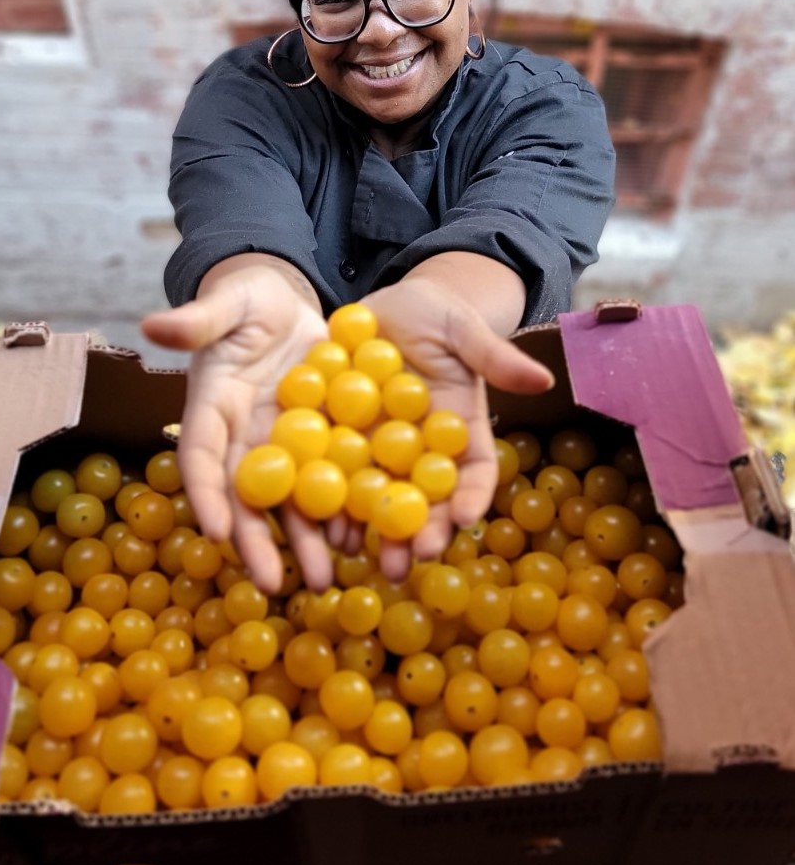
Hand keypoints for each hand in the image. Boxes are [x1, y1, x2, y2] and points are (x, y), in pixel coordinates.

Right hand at [141, 258, 330, 595]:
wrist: (288, 301)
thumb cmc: (247, 298)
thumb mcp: (228, 303)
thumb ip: (198, 319)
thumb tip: (152, 323)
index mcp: (211, 408)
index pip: (199, 456)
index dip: (204, 493)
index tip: (215, 531)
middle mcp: (244, 437)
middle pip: (245, 496)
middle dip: (256, 542)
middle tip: (273, 585)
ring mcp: (283, 443)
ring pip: (289, 500)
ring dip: (304, 540)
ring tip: (327, 578)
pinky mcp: (321, 440)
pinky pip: (330, 480)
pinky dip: (342, 510)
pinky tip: (362, 539)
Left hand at [333, 276, 552, 580]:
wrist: (384, 304)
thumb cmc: (435, 313)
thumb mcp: (463, 327)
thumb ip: (494, 355)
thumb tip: (544, 378)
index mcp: (458, 428)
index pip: (474, 470)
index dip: (471, 496)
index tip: (464, 519)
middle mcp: (419, 448)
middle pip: (424, 498)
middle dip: (419, 532)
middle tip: (411, 560)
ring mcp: (377, 447)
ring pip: (379, 497)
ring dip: (372, 530)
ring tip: (363, 556)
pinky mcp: (334, 436)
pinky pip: (331, 472)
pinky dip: (328, 500)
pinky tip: (319, 524)